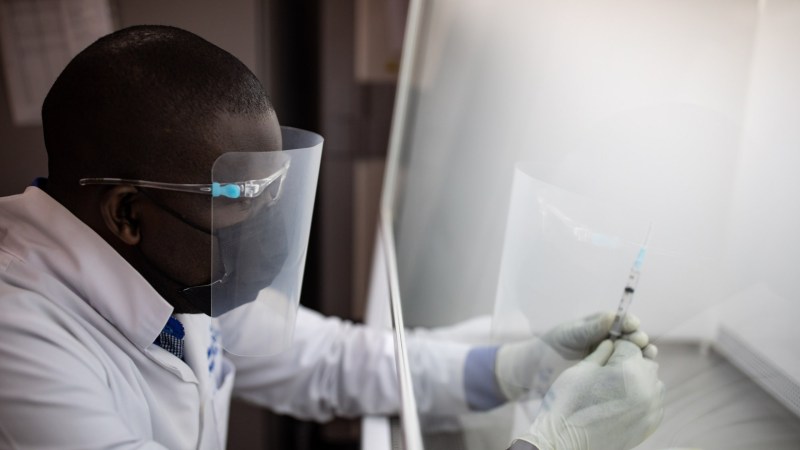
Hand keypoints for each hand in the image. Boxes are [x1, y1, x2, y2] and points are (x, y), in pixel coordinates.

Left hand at [495, 312, 655, 399]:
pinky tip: (642, 372)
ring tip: (648, 354)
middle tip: (639, 341)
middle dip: (638, 337)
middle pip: (631, 337)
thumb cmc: (551, 347)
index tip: (631, 324)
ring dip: (643, 354)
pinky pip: (625, 373)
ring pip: (633, 355)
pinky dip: (636, 371)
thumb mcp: (569, 335)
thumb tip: (612, 317)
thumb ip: (589, 329)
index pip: (620, 321)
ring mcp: (611, 359)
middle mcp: (609, 341)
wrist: (537, 372)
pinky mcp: (610, 378)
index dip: (628, 322)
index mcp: (600, 326)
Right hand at [512, 340, 664, 449]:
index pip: (630, 345)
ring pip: (652, 382)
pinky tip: (619, 403)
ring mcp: (651, 409)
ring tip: (613, 390)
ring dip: (638, 380)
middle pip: (645, 363)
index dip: (614, 347)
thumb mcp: (582, 368)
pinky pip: (653, 402)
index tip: (602, 356)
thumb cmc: (568, 402)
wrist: (564, 442)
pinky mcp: (650, 425)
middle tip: (605, 374)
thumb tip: (613, 343)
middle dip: (629, 363)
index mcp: (629, 370)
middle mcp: (647, 389)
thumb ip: (602, 352)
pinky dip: (641, 398)